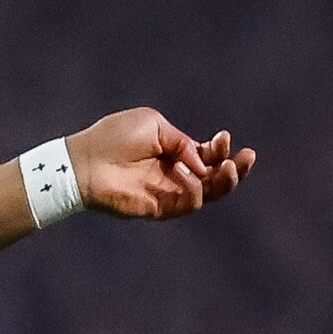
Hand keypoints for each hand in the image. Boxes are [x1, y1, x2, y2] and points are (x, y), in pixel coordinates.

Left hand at [69, 111, 254, 219]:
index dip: (220, 148)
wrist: (85, 161)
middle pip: (215, 177)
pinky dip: (197, 189)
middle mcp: (173, 173)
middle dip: (236, 167)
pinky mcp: (159, 208)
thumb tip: (201, 158)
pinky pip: (189, 204)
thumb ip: (181, 140)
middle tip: (247, 156)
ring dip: (225, 181)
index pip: (207, 155)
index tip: (223, 137)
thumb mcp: (153, 126)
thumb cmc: (113, 138)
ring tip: (229, 168)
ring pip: (209, 194)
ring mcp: (168, 192)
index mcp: (172, 152)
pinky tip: (189, 173)